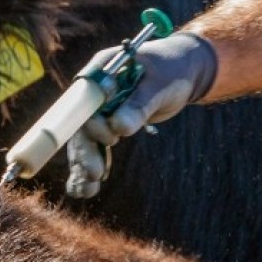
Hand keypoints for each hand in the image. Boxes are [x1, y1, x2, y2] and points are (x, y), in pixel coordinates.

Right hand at [65, 32, 217, 197]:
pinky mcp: (106, 127)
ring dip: (84, 165)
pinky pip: (93, 149)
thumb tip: (120, 128)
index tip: (108, 139)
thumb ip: (139, 104)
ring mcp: (98, 112)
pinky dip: (87, 169)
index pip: (84, 100)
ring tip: (86, 191)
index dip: (89, 122)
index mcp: (100, 74)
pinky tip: (84, 191)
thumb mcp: (160, 84)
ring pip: (84, 141)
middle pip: (81, 125)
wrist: (180, 72)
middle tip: (95, 175)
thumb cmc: (171, 70)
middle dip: (85, 151)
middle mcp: (93, 94)